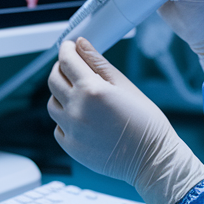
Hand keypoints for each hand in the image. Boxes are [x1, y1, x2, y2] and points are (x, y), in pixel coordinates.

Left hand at [47, 38, 203, 203]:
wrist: (151, 159)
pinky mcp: (71, 147)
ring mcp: (71, 130)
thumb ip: (98, 62)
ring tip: (80, 95)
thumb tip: (80, 44)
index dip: (66, 49)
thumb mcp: (124, 85)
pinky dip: (65, 119)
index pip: (66, 61)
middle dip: (60, 68)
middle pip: (53, 80)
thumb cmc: (145, 121)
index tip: (68, 46)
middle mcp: (77, 109)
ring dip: (61, 95)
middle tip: (72, 67)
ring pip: (52, 104)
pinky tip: (83, 118)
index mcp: (92, 90)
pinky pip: (58, 127)